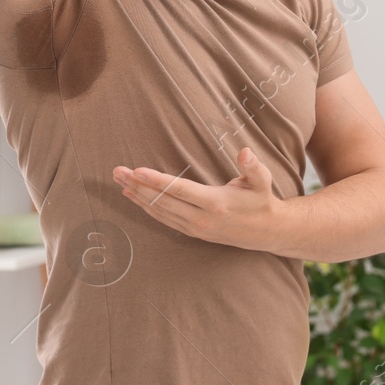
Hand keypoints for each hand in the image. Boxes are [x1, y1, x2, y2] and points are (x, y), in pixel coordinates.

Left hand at [115, 147, 282, 249]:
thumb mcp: (262, 181)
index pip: (179, 190)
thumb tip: (245, 152)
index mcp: (216, 204)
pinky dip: (146, 207)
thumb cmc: (261, 201)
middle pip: (162, 201)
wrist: (267, 232)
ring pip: (160, 211)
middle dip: (138, 186)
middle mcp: (202, 219)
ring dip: (138, 196)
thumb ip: (253, 166)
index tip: (136, 170)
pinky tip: (133, 196)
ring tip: (119, 181)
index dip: (156, 181)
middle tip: (117, 172)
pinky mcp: (192, 233)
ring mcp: (195, 228)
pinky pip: (164, 219)